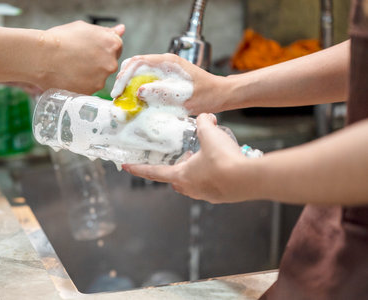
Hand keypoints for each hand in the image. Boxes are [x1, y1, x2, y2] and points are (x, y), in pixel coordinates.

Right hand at [34, 21, 124, 93]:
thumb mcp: (84, 28)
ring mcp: (102, 80)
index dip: (102, 48)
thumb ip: (105, 32)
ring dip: (89, 75)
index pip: (116, 48)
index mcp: (112, 44)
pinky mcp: (91, 92)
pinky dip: (81, 84)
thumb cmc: (60, 39)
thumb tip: (121, 30)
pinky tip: (70, 77)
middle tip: (78, 59)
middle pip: (109, 65)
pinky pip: (89, 88)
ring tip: (71, 68)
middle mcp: (111, 63)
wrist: (41, 57)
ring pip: (99, 78)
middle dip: (97, 63)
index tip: (90, 50)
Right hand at [111, 53, 228, 114]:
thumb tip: (140, 91)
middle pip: (135, 65)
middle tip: (117, 96)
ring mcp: (165, 69)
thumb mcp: (184, 97)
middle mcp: (165, 62)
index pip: (138, 62)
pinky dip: (137, 88)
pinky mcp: (166, 78)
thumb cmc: (207, 94)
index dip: (124, 76)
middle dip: (123, 79)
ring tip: (123, 99)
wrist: (220, 95)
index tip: (118, 91)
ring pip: (139, 72)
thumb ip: (162, 93)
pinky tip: (135, 99)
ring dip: (129, 84)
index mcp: (168, 62)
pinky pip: (147, 79)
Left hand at [123, 113, 248, 203]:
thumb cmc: (224, 159)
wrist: (249, 178)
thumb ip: (203, 123)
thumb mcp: (209, 135)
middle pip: (175, 179)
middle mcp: (190, 188)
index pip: (153, 172)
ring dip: (193, 173)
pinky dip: (210, 177)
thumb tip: (205, 117)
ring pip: (193, 184)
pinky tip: (220, 166)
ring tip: (202, 159)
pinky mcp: (221, 197)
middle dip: (174, 169)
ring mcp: (206, 195)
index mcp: (181, 176)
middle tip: (181, 157)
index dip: (138, 168)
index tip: (126, 166)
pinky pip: (210, 186)